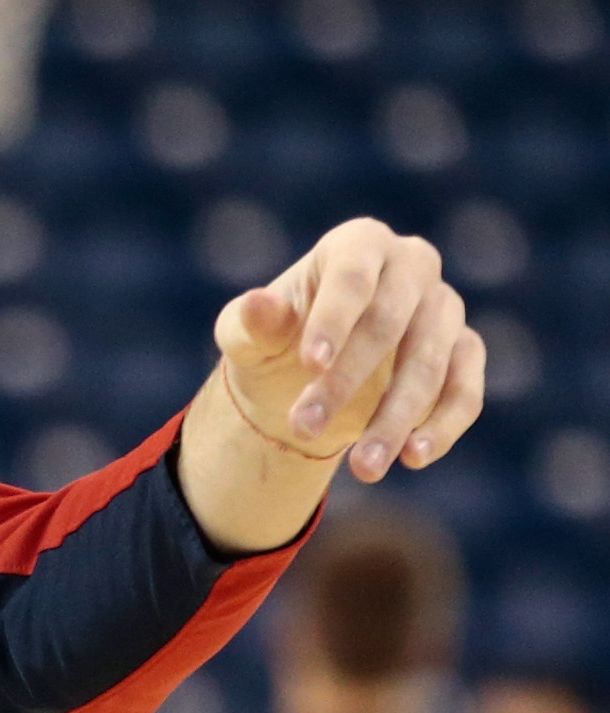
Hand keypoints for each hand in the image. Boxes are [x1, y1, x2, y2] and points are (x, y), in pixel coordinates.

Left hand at [214, 217, 484, 484]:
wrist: (305, 373)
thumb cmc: (274, 340)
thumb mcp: (247, 336)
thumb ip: (250, 323)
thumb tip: (258, 306)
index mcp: (358, 244)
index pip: (353, 277)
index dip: (334, 321)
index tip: (310, 365)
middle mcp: (412, 265)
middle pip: (390, 324)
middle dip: (347, 381)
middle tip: (304, 428)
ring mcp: (444, 307)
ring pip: (431, 364)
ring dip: (395, 418)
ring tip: (362, 468)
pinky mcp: (465, 350)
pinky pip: (465, 389)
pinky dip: (442, 426)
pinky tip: (412, 458)